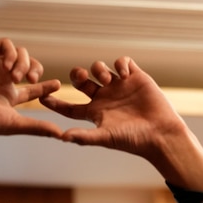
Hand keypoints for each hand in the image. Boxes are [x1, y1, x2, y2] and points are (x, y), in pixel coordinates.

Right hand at [0, 38, 62, 139]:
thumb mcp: (16, 124)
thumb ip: (39, 127)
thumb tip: (61, 135)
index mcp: (9, 96)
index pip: (32, 88)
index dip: (45, 85)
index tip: (57, 84)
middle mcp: (1, 80)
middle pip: (28, 64)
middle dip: (35, 68)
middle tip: (32, 78)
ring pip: (19, 52)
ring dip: (23, 62)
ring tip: (16, 76)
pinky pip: (4, 44)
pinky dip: (11, 52)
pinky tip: (8, 67)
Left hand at [40, 57, 202, 190]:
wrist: (160, 133)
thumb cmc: (133, 139)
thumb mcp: (105, 137)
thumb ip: (84, 136)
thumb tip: (61, 137)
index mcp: (95, 112)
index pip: (69, 106)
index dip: (55, 102)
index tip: (42, 97)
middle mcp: (104, 98)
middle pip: (82, 81)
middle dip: (77, 75)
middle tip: (81, 77)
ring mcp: (119, 87)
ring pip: (100, 68)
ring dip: (99, 69)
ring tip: (107, 79)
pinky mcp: (136, 78)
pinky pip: (123, 62)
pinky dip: (120, 64)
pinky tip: (122, 74)